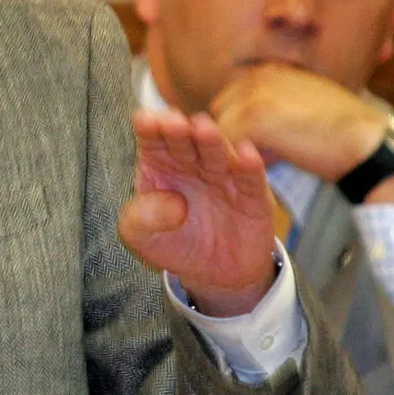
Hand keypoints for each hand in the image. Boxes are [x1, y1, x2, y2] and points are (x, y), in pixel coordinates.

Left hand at [119, 110, 277, 316]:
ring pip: (217, 154)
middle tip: (173, 121)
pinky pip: (251, 179)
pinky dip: (250, 166)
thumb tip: (169, 202)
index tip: (145, 121)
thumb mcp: (142, 237)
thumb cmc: (173, 244)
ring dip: (211, 140)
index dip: (149, 130)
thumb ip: (140, 218)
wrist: (212, 274)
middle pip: (185, 142)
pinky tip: (246, 153)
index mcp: (161, 166)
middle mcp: (192, 165)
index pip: (153, 142)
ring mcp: (223, 177)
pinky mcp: (252, 196)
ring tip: (203, 128)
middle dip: (178, 130)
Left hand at [211, 62, 386, 180]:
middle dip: (237, 134)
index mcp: (267, 71)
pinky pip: (228, 145)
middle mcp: (256, 76)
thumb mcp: (302, 104)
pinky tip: (279, 160)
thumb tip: (247, 127)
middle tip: (273, 150)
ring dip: (242, 148)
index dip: (245, 125)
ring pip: (221, 131)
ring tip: (279, 154)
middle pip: (219, 114)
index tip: (272, 140)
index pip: (230, 101)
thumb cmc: (341, 130)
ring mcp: (253, 94)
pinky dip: (247, 160)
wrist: (368, 140)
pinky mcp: (254, 117)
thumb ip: (273, 105)